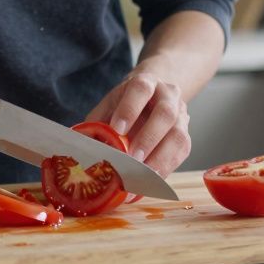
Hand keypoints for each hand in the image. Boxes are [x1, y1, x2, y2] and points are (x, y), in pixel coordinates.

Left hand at [85, 62, 190, 176]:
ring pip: (178, 136)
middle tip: (132, 159)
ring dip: (159, 159)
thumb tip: (78, 145)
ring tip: (142, 176)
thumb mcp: (109, 106)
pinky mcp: (186, 136)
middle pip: (165, 113)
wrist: (153, 97)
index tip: (117, 128)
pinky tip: (150, 180)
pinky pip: (181, 153)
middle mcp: (168, 96)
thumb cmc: (126, 105)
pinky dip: (165, 169)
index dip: (130, 109)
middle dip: (148, 138)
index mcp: (146, 82)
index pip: (141, 90)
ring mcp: (181, 116)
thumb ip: (97, 123)